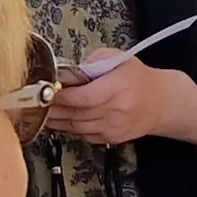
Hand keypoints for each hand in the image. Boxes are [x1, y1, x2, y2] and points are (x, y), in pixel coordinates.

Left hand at [44, 57, 196, 146]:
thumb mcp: (119, 58)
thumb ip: (93, 62)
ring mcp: (113, 127)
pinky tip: (58, 121)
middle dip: (52, 109)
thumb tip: (70, 71)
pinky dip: (68, 129)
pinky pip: (83, 135)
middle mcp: (115, 110)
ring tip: (40, 112)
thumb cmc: (139, 78)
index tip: (45, 91)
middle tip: (34, 102)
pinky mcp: (111, 138)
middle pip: (75, 114)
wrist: (162, 102)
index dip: (61, 96)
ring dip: (55, 121)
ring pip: (76, 127)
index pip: (83, 97)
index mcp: (117, 88)